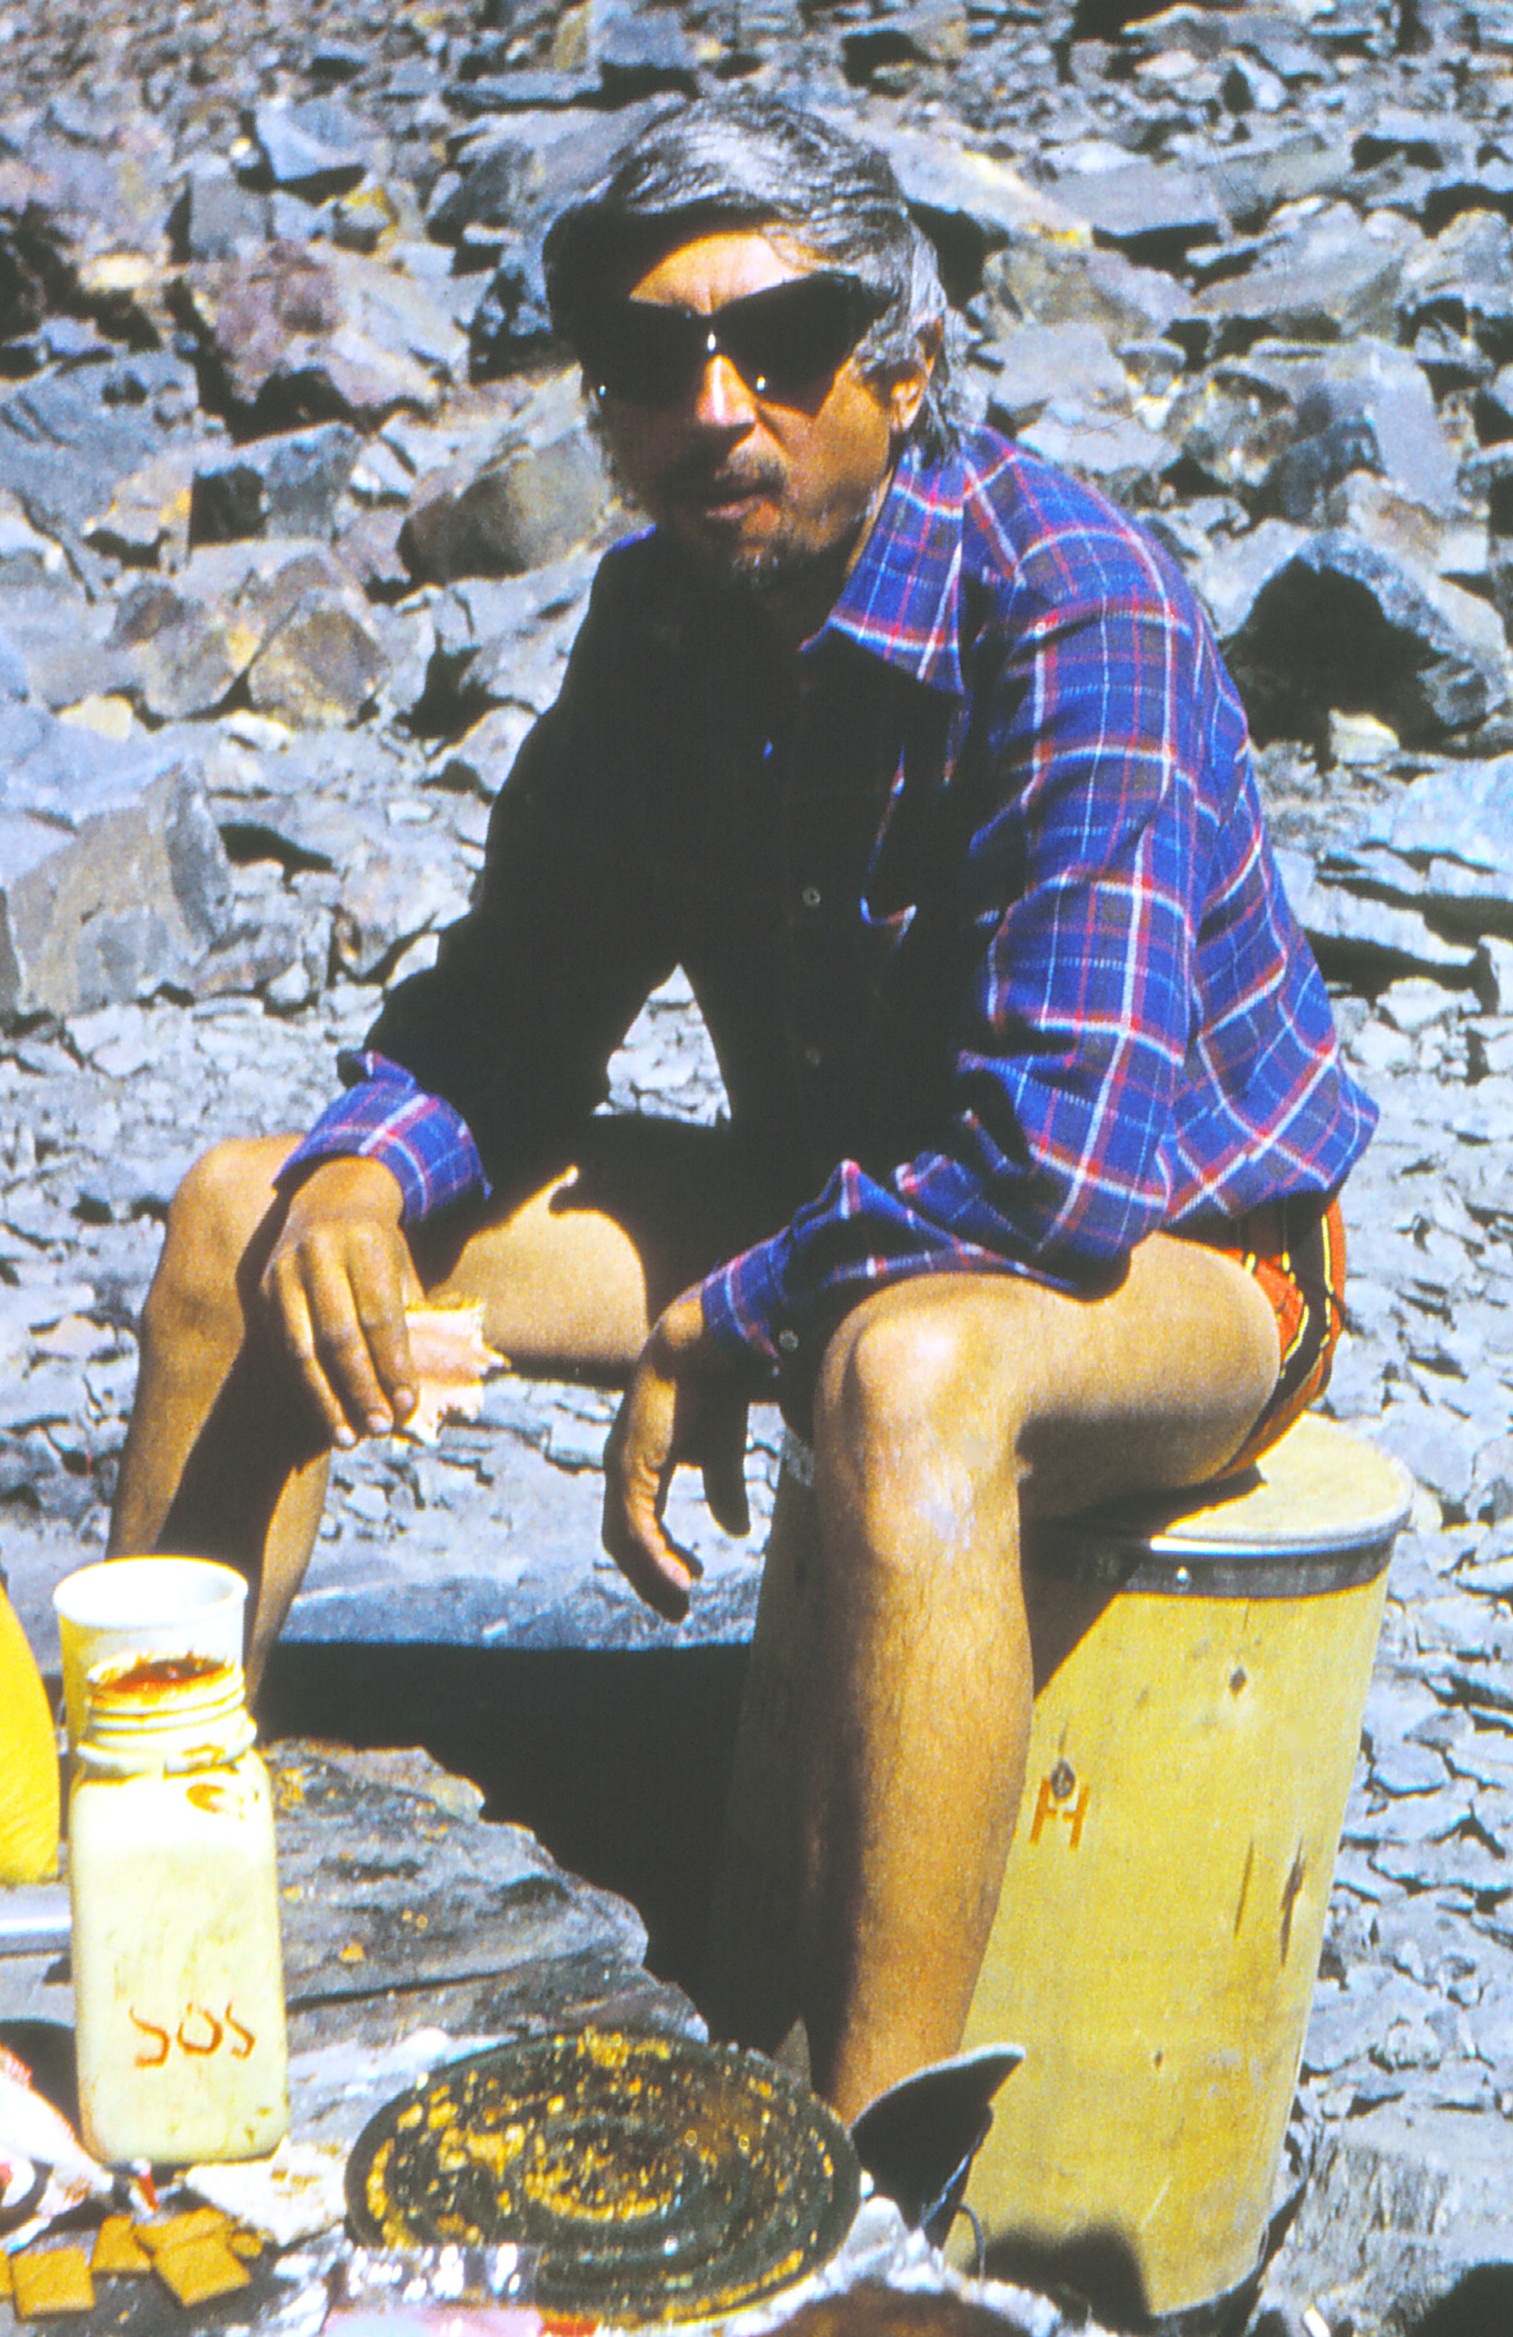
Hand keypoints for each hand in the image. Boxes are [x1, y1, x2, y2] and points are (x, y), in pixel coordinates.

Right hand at [259, 1156, 422, 1446]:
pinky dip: (304, 1386)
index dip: (394, 1365)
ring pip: (302, 1348)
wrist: (329, 1197)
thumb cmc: (380, 1247)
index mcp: (365, 1244)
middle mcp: (319, 1255)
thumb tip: (414, 1390)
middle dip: (361, 1389)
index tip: (408, 1404)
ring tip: (347, 1438)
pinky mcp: (263, 1291)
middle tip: (380, 1428)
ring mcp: (284, 1273)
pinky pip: (282, 1348)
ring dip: (326, 1400)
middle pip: (340, 1337)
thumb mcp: (402, 1268)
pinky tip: (324, 1414)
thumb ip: (408, 1319)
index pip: (381, 1317)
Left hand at [602, 1289, 750, 1620]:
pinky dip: (654, 1557)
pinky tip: (679, 1576)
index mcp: (641, 1465)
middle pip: (624, 1541)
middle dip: (650, 1578)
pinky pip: (636, 1527)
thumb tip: (735, 1532)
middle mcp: (623, 1469)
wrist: (706, 1346)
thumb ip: (724, 1489)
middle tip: (678, 1607)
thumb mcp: (722, 1450)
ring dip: (651, 1576)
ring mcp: (622, 1469)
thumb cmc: (714, 1387)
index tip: (690, 1579)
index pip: (639, 1525)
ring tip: (681, 1599)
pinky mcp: (631, 1467)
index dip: (660, 1558)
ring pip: (625, 1542)